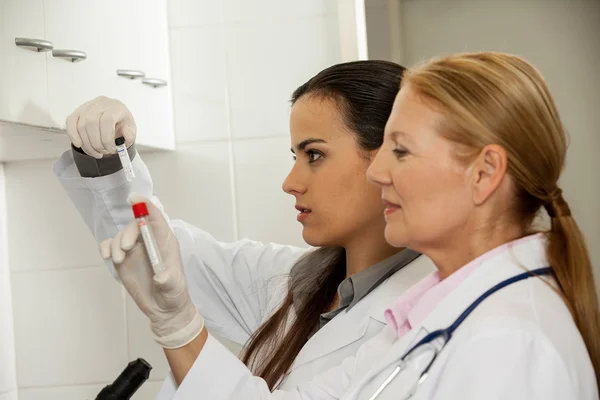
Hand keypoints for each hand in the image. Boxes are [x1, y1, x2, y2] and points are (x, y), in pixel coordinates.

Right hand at [66, 96, 136, 158]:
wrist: (116, 118)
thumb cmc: (122, 125)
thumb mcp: (131, 131)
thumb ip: (129, 136)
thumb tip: (120, 141)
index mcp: (116, 107)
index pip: (107, 121)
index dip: (107, 138)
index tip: (111, 150)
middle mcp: (101, 103)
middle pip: (92, 123)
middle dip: (96, 143)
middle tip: (102, 153)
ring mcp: (87, 106)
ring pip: (81, 125)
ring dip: (87, 144)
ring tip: (96, 152)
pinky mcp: (78, 111)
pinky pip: (70, 121)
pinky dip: (73, 135)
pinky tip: (79, 145)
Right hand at [100, 193, 203, 348]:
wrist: (163, 308)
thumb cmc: (173, 294)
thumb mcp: (174, 288)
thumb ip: (169, 281)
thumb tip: (161, 276)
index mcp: (165, 242)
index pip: (156, 218)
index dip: (146, 206)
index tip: (134, 198)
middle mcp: (150, 242)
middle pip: (136, 225)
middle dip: (127, 233)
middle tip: (125, 249)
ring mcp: (135, 249)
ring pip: (122, 235)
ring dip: (116, 244)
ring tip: (117, 260)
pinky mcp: (123, 259)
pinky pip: (111, 246)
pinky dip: (106, 247)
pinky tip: (106, 256)